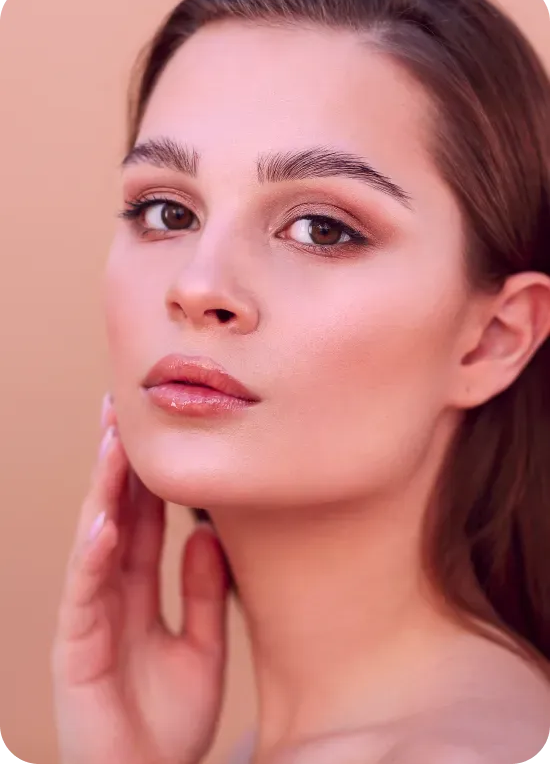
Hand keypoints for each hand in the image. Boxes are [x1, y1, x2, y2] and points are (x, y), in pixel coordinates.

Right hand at [51, 395, 229, 763]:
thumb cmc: (169, 723)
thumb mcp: (201, 648)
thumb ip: (202, 592)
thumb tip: (207, 535)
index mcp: (139, 590)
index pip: (143, 519)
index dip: (148, 474)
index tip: (156, 426)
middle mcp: (111, 594)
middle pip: (115, 515)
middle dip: (118, 463)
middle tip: (124, 406)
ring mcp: (90, 617)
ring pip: (95, 541)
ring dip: (103, 492)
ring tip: (113, 441)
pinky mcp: (77, 649)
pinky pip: (86, 594)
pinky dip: (94, 555)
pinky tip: (105, 520)